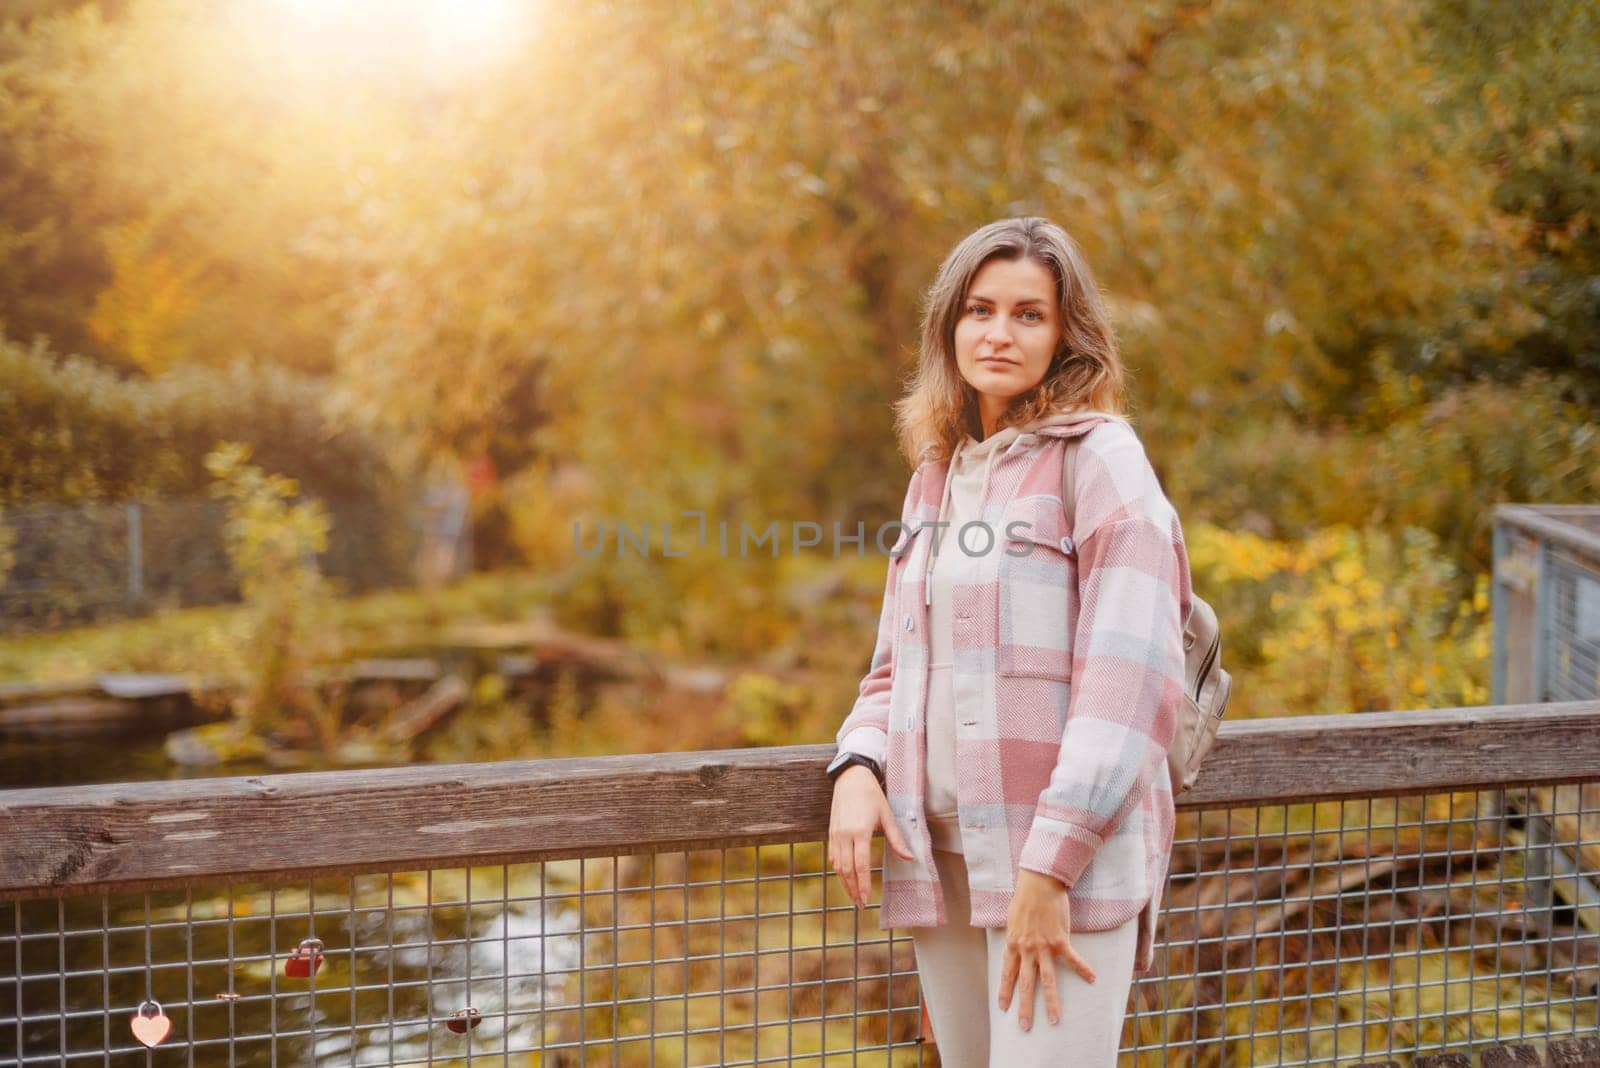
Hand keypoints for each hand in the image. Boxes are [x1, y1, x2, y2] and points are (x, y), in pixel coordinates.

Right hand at [827, 765, 913, 905]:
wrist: (851, 777)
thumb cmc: (872, 795)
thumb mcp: (887, 815)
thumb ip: (896, 839)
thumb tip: (910, 858)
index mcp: (860, 831)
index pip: (861, 865)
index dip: (863, 884)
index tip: (866, 899)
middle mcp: (845, 835)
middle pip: (846, 869)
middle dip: (853, 889)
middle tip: (860, 904)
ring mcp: (835, 834)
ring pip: (837, 866)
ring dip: (844, 883)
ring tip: (853, 896)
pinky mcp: (831, 832)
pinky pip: (832, 856)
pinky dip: (838, 870)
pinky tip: (845, 878)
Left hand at [997, 869, 1096, 1029]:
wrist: (1038, 883)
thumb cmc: (1024, 899)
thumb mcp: (1012, 920)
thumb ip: (1015, 936)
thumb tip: (1014, 945)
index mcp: (1013, 944)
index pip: (1008, 973)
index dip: (1006, 991)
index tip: (1004, 1008)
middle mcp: (1027, 949)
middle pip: (1026, 983)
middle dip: (1024, 1007)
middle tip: (1024, 1027)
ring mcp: (1043, 946)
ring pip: (1047, 979)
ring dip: (1051, 1001)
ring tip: (1054, 1019)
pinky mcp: (1060, 939)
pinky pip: (1072, 958)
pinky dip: (1083, 969)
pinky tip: (1092, 979)